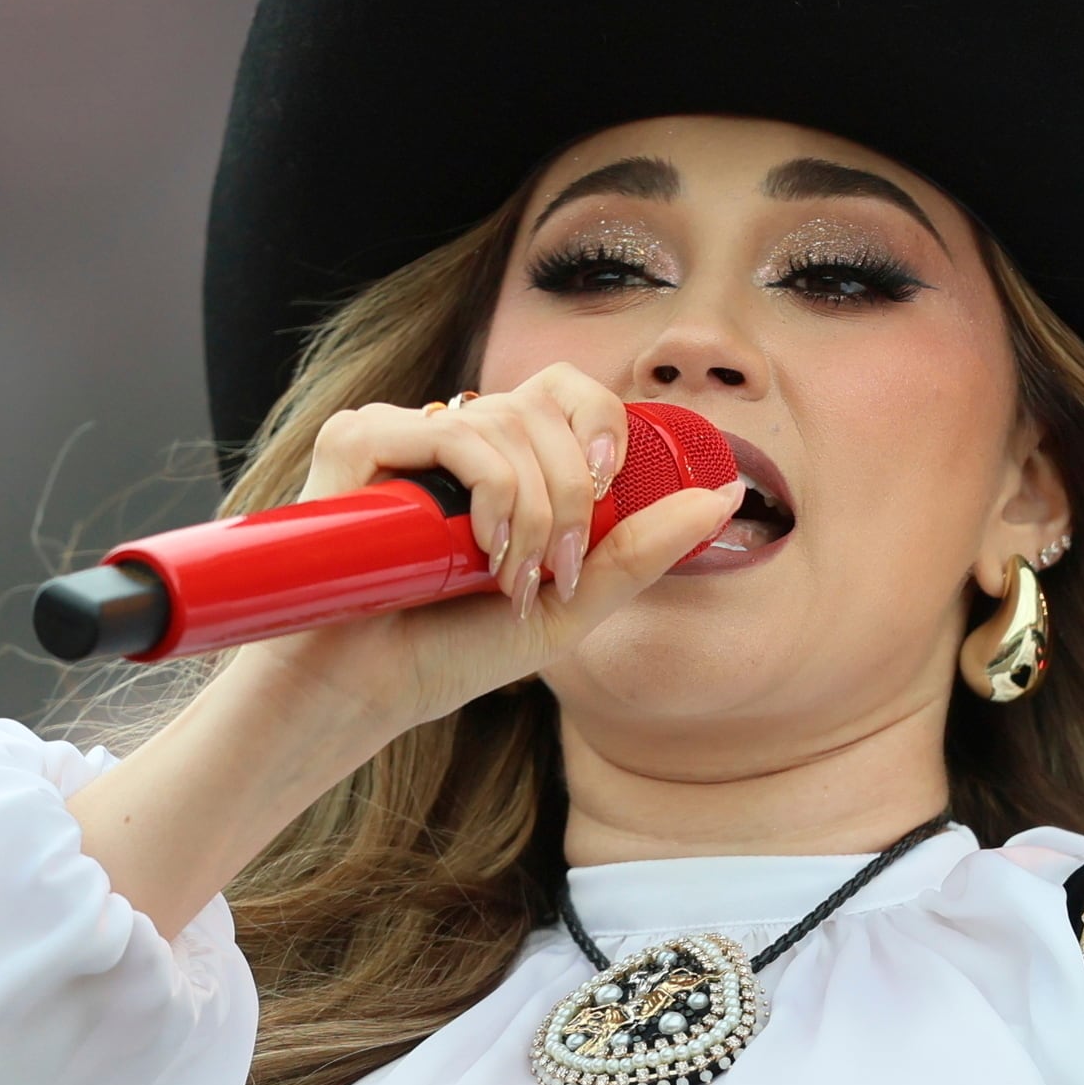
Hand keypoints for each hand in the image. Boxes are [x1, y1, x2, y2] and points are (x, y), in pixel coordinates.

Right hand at [70, 365, 743, 933]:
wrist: (362, 694)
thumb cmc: (450, 652)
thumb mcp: (571, 605)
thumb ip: (642, 551)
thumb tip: (724, 498)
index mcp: (500, 457)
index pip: (571, 391)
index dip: (605, 428)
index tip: (607, 499)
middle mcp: (453, 432)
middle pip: (552, 402)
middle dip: (577, 491)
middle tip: (554, 568)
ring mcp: (404, 430)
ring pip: (511, 420)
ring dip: (534, 507)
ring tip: (507, 578)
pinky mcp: (359, 439)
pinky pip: (456, 430)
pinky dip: (488, 490)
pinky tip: (476, 549)